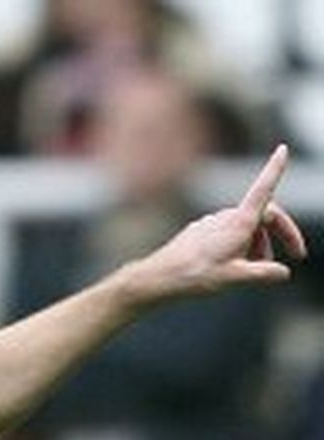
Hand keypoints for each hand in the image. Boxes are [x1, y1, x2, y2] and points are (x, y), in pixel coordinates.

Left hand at [131, 144, 306, 299]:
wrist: (157, 279)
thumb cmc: (193, 277)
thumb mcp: (234, 278)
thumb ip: (263, 273)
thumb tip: (282, 272)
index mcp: (237, 223)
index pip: (262, 191)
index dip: (274, 170)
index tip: (282, 149)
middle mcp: (224, 218)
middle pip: (264, 216)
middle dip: (280, 235)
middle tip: (294, 256)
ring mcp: (211, 224)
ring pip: (246, 228)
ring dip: (259, 245)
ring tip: (255, 270)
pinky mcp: (201, 233)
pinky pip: (229, 235)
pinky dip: (241, 247)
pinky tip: (233, 268)